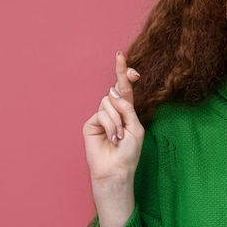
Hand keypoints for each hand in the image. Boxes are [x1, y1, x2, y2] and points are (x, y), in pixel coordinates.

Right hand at [83, 51, 143, 187]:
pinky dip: (110, 126)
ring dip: (118, 119)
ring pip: (109, 102)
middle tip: (121, 63)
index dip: (124, 73)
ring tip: (119, 136)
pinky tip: (112, 138)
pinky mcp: (91, 124)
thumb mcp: (135, 128)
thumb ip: (127, 109)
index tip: (121, 57)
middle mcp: (114, 111)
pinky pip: (102, 114)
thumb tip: (113, 92)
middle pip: (116, 89)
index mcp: (127, 111)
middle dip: (122, 76)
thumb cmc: (129, 152)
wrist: (116, 170)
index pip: (126, 88)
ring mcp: (101, 117)